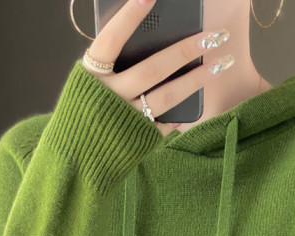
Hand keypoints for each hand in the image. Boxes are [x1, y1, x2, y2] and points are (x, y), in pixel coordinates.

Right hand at [81, 0, 233, 135]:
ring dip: (197, 79)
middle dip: (186, 50)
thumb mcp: (89, 85)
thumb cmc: (86, 112)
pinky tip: (200, 97)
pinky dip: (184, 111)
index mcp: (90, 76)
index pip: (110, 39)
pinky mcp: (139, 140)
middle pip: (153, 69)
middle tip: (214, 36)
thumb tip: (152, 41)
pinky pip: (167, 123)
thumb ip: (112, 65)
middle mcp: (109, 97)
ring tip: (220, 64)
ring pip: (167, 96)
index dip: (129, 17)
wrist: (75, 159)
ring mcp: (125, 120)